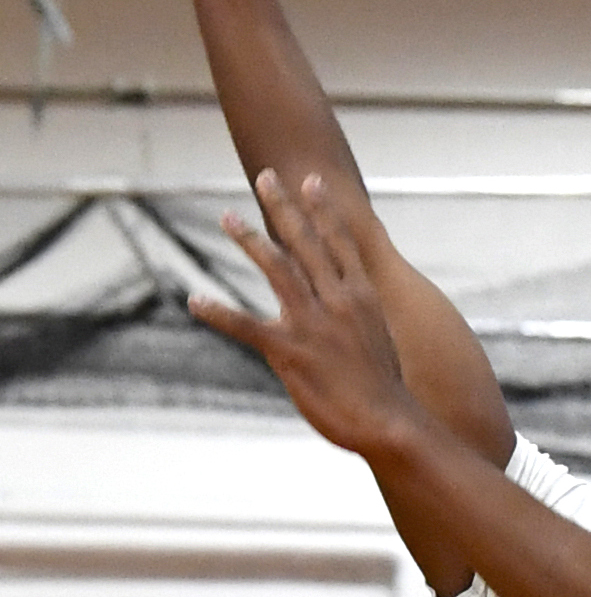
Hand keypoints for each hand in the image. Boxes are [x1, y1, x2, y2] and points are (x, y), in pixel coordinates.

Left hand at [190, 169, 424, 458]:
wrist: (389, 419)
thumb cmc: (384, 386)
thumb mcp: (377, 338)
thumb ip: (356, 315)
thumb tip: (348, 306)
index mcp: (361, 295)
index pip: (339, 241)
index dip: (323, 209)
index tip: (310, 180)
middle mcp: (338, 300)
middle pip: (306, 242)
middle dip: (284, 207)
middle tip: (265, 177)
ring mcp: (312, 323)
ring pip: (278, 269)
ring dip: (250, 240)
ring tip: (227, 217)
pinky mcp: (289, 351)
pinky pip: (246, 326)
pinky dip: (219, 312)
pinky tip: (194, 301)